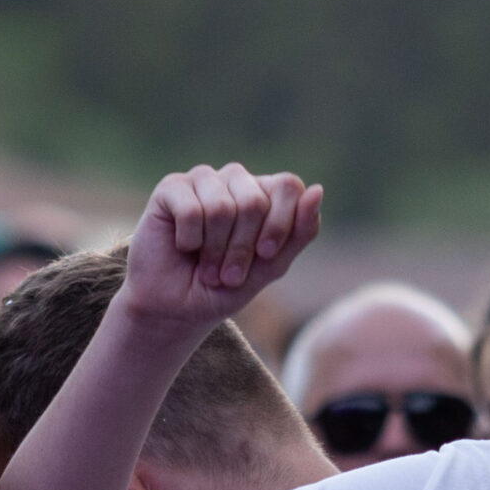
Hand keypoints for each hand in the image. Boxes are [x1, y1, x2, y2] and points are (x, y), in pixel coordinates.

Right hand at [119, 164, 322, 333]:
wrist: (177, 309)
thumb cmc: (225, 287)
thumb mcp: (271, 267)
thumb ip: (300, 231)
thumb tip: (318, 190)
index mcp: (266, 193)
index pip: (288, 186)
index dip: (279, 224)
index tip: (265, 255)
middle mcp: (236, 180)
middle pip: (254, 201)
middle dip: (242, 248)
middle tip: (229, 273)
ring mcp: (204, 180)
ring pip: (222, 207)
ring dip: (215, 250)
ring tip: (207, 267)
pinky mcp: (171, 188)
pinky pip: (190, 209)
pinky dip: (189, 240)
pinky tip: (184, 246)